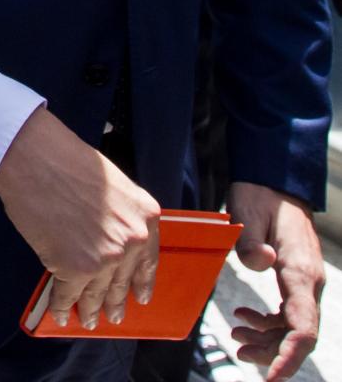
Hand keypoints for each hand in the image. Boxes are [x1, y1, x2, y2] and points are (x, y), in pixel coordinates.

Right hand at [0, 106, 160, 329]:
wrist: (35, 156)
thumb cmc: (65, 159)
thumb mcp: (111, 184)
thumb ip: (118, 214)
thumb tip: (105, 238)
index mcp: (147, 216)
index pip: (148, 261)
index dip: (141, 282)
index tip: (141, 297)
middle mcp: (132, 240)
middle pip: (122, 281)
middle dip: (114, 302)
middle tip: (112, 316)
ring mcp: (105, 258)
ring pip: (97, 293)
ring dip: (90, 309)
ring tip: (87, 319)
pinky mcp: (74, 268)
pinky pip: (67, 293)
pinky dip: (61, 305)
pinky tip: (60, 312)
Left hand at [227, 182, 324, 381]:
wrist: (272, 182)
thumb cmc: (260, 197)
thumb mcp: (247, 215)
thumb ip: (250, 244)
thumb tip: (261, 263)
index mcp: (300, 272)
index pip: (302, 328)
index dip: (288, 357)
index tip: (271, 377)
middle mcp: (308, 281)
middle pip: (298, 334)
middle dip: (272, 352)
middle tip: (239, 353)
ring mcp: (303, 281)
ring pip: (292, 327)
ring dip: (267, 338)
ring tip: (235, 337)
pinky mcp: (294, 279)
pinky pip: (287, 313)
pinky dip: (267, 322)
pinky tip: (243, 318)